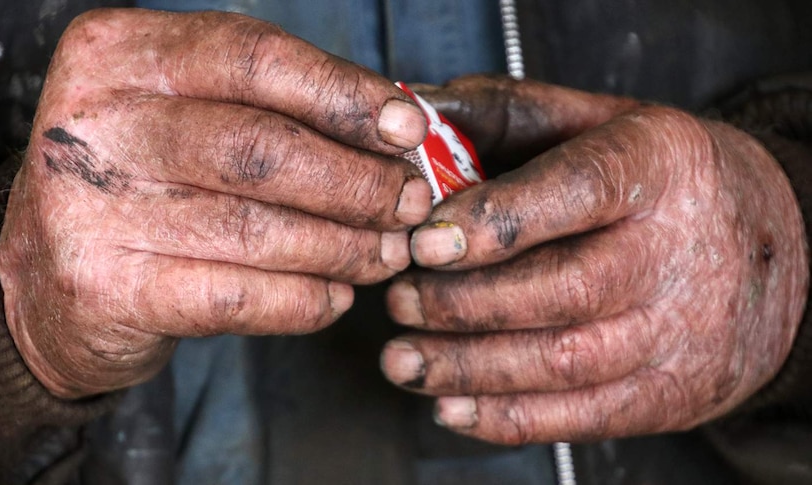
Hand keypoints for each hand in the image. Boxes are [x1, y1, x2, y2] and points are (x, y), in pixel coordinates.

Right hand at [0, 9, 431, 398]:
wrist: (44, 277)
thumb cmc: (142, 183)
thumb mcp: (185, 117)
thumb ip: (271, 110)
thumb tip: (393, 132)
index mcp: (120, 52)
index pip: (255, 57)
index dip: (344, 95)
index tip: (407, 130)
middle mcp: (95, 121)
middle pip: (262, 147)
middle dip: (357, 181)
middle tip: (409, 204)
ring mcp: (90, 207)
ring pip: (256, 228)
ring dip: (344, 246)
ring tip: (388, 253)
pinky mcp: (104, 287)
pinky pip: (235, 296)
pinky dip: (303, 300)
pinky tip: (336, 296)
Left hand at [381, 76, 807, 443]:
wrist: (779, 251)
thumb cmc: (660, 178)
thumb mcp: (597, 119)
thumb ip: (505, 113)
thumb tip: (413, 120)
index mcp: (659, 165)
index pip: (577, 192)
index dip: (494, 221)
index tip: (424, 242)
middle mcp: (678, 251)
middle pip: (561, 290)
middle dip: (462, 304)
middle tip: (400, 301)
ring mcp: (681, 331)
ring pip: (562, 362)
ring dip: (468, 368)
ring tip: (404, 358)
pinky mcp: (673, 392)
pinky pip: (583, 417)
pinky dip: (506, 417)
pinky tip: (452, 405)